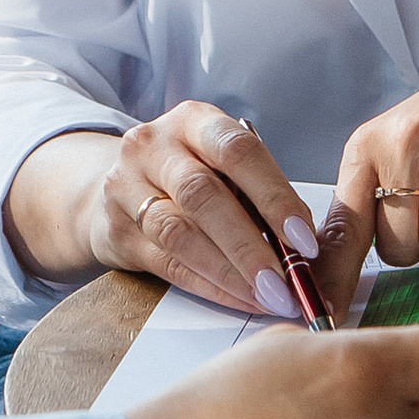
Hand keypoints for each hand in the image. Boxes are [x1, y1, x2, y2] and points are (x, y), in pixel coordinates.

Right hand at [79, 102, 322, 316]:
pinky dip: (208, 284)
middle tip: (284, 281)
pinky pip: (166, 262)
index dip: (274, 197)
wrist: (119, 187)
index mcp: (194, 120)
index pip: (237, 152)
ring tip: (264, 295)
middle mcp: (154, 145)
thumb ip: (257, 191)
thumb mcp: (221, 163)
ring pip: (179, 232)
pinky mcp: (116, 230)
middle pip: (202, 194)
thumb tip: (302, 244)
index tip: (303, 240)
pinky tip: (236, 297)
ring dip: (228, 271)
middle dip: (249, 244)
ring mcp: (126, 186)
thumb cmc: (190, 174)